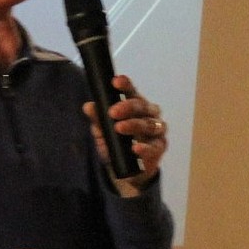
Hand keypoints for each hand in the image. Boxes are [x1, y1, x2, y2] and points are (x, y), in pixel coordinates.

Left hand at [82, 74, 167, 190]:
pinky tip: (135, 148)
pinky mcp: (159, 147)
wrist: (126, 167)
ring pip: (149, 124)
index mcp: (135, 104)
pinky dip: (145, 147)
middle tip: (112, 112)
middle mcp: (149, 114)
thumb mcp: (102, 129)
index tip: (115, 82)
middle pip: (141, 106)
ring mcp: (157, 130)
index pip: (131, 91)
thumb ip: (98, 118)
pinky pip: (154, 146)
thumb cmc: (116, 140)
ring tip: (119, 128)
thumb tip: (88, 107)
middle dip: (127, 107)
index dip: (125, 85)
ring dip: (134, 125)